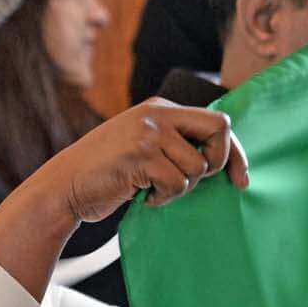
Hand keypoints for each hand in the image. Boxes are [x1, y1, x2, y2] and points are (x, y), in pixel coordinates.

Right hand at [40, 97, 248, 222]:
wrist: (66, 185)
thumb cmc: (108, 173)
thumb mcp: (143, 145)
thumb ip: (176, 142)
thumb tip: (227, 160)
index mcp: (161, 108)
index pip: (217, 121)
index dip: (235, 152)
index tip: (241, 179)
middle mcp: (157, 114)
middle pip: (219, 130)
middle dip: (218, 163)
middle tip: (196, 181)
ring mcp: (148, 134)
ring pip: (197, 167)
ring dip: (181, 188)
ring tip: (155, 189)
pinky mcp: (140, 156)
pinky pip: (176, 184)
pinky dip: (164, 198)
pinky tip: (143, 196)